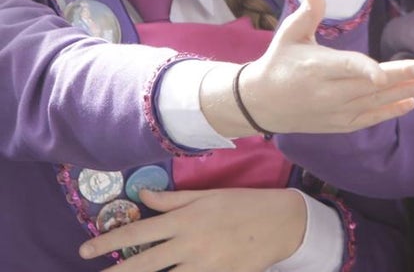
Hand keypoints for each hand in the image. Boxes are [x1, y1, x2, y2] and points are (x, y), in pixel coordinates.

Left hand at [78, 188, 305, 270]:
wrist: (281, 223)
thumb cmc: (244, 203)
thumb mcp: (207, 195)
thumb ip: (172, 198)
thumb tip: (141, 195)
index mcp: (185, 220)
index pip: (138, 233)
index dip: (108, 242)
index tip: (85, 250)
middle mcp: (189, 245)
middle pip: (142, 265)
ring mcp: (203, 266)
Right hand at [204, 0, 413, 136]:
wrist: (260, 103)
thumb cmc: (279, 62)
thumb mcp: (289, 35)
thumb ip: (308, 13)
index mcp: (315, 67)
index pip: (345, 68)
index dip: (364, 71)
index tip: (383, 73)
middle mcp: (326, 92)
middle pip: (367, 86)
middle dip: (399, 78)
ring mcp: (333, 111)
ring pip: (371, 103)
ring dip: (401, 94)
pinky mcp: (337, 124)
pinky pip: (367, 120)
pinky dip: (388, 113)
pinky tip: (409, 104)